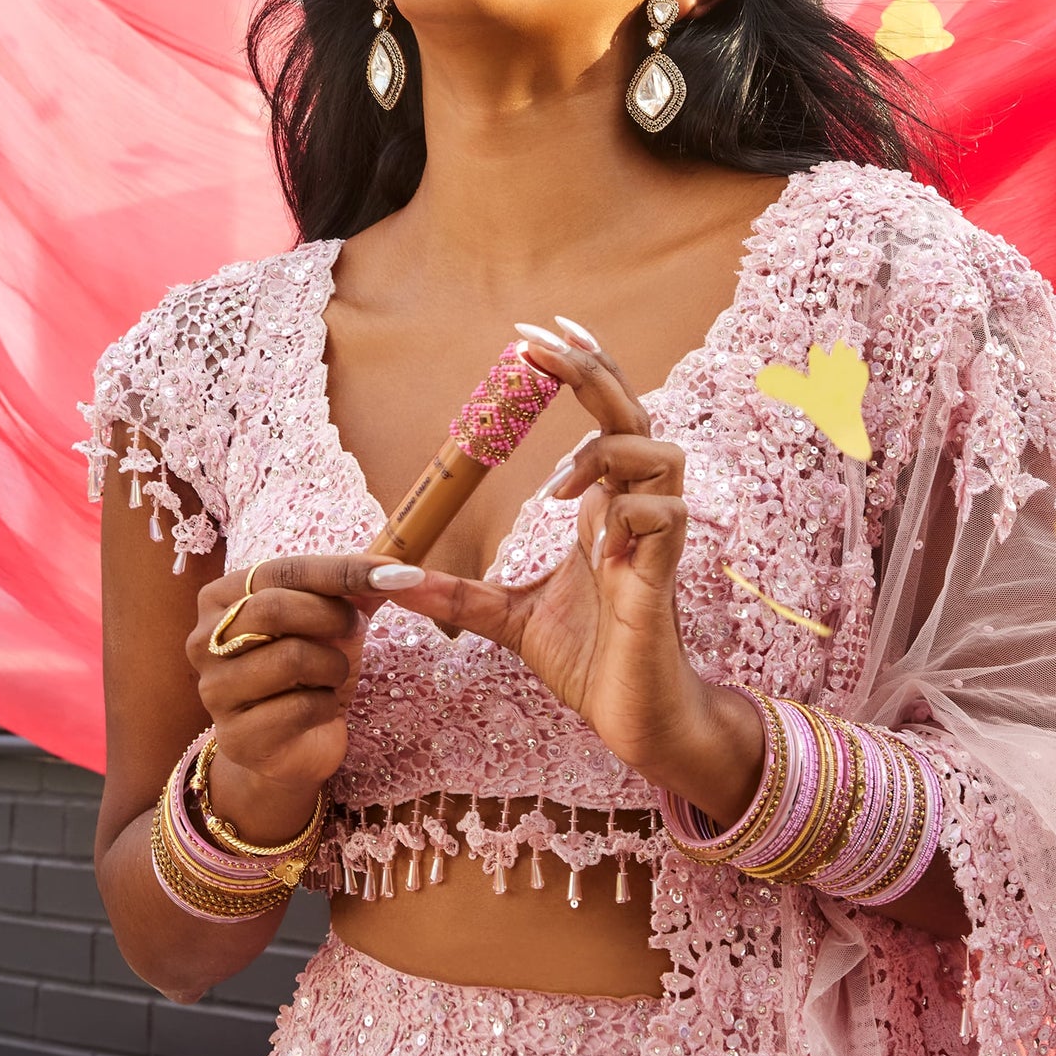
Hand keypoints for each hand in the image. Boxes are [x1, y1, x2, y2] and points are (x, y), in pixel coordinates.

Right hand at [186, 557, 387, 842]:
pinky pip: (299, 708)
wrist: (297, 742)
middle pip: (275, 608)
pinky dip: (327, 704)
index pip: (282, 570)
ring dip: (333, 665)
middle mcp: (203, 641)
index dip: (341, 570)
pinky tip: (321, 708)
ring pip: (290, 658)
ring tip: (332, 674)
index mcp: (220, 598)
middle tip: (354, 629)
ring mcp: (214, 691)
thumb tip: (400, 569)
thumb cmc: (310, 667)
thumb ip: (356, 587)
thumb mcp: (331, 618)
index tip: (394, 571)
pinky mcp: (237, 738)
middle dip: (332, 616)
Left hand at [376, 322, 764, 823]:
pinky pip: (665, 515)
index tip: (535, 336)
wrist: (636, 719)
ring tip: (557, 489)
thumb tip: (389, 579)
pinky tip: (595, 545)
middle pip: (631, 412)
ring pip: (661, 453)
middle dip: (589, 370)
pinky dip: (630, 515)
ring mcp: (654, 539)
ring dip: (607, 453)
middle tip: (536, 343)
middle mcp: (632, 509)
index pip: (601, 416)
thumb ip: (456, 594)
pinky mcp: (663, 575)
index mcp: (600, 507)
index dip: (579, 369)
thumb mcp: (506, 619)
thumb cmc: (590, 662)